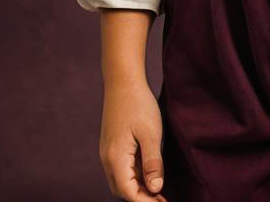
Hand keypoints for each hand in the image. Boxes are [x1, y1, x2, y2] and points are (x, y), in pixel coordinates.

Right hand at [99, 78, 168, 200]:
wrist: (123, 80)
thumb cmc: (138, 103)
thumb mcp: (151, 133)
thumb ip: (153, 163)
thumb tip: (155, 189)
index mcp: (115, 158)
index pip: (129, 193)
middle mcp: (107, 159)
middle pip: (122, 190)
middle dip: (141, 198)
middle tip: (162, 200)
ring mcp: (107, 151)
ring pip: (121, 180)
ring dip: (137, 188)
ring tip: (158, 191)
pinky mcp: (111, 145)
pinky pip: (120, 169)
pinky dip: (134, 176)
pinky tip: (148, 173)